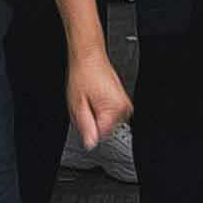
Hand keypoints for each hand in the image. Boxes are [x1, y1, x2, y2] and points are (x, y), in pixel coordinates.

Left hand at [65, 33, 131, 154]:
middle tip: (84, 107)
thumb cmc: (83, 76)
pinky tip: (95, 99)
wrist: (89, 58)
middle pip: (105, 130)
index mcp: (114, 110)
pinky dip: (101, 111)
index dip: (88, 130)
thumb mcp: (77, 106)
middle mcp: (124, 109)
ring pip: (107, 124)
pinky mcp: (123, 102)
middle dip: (92, 123)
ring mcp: (125, 105)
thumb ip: (85, 127)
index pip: (101, 137)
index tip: (83, 119)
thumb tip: (91, 144)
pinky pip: (110, 115)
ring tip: (89, 101)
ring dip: (96, 117)